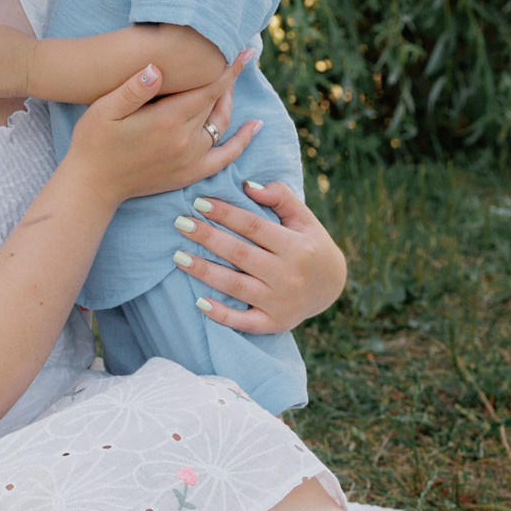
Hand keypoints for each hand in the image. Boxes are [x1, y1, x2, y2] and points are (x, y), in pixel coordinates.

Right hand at [63, 58, 260, 208]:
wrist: (92, 185)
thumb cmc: (93, 142)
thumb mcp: (104, 110)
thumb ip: (133, 88)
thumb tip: (157, 67)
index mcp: (167, 119)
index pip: (208, 89)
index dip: (228, 70)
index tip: (245, 52)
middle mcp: (186, 140)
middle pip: (217, 104)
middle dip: (225, 81)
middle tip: (227, 60)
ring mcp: (191, 159)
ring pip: (222, 124)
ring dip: (229, 103)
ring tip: (229, 84)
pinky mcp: (190, 174)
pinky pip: (226, 157)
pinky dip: (242, 141)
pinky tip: (254, 126)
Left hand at [171, 181, 349, 334]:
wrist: (331, 287)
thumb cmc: (310, 245)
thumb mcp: (304, 218)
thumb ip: (280, 196)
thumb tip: (247, 186)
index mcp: (296, 246)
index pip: (253, 226)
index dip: (225, 213)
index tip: (198, 202)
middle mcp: (288, 275)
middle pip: (240, 254)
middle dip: (207, 238)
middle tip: (180, 223)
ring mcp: (280, 302)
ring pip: (235, 285)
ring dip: (204, 271)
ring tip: (178, 257)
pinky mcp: (274, 324)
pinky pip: (244, 322)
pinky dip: (222, 315)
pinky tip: (200, 302)